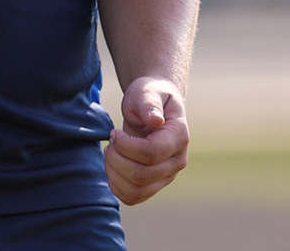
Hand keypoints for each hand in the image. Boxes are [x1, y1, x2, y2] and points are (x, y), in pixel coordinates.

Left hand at [103, 76, 188, 205]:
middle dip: (116, 158)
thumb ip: (149, 104)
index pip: (151, 154)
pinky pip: (133, 197)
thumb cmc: (150, 96)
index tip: (114, 132)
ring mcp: (167, 176)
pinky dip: (116, 185)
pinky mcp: (154, 184)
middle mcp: (177, 161)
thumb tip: (155, 120)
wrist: (154, 107)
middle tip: (110, 139)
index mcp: (179, 137)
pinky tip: (113, 165)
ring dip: (114, 172)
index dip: (125, 146)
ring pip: (136, 191)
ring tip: (110, 151)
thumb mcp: (147, 91)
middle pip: (141, 175)